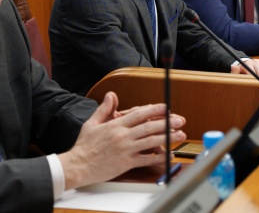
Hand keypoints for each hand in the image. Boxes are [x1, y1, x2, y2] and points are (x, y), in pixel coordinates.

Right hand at [58, 92, 185, 190]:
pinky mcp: (126, 163)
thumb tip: (111, 94)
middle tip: (180, 121)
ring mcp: (125, 150)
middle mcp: (123, 136)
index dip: (155, 110)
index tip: (166, 108)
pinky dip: (159, 157)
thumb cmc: (84, 146)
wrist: (76, 166)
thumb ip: (104, 109)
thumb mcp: (92, 123)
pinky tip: (168, 155)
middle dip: (167, 123)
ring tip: (180, 135)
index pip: (139, 114)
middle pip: (149, 127)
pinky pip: (146, 159)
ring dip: (168, 138)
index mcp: (116, 125)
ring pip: (151, 142)